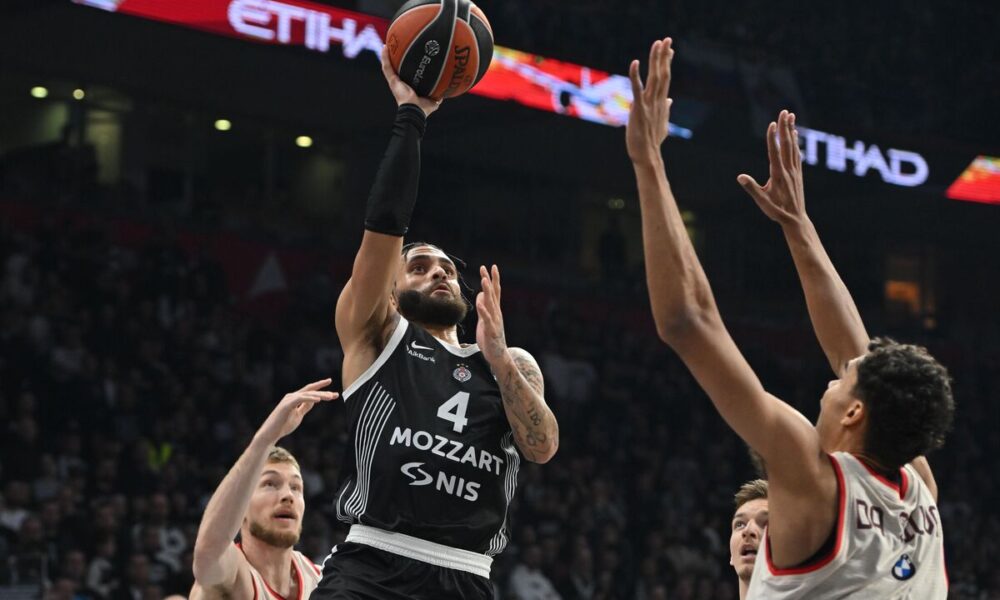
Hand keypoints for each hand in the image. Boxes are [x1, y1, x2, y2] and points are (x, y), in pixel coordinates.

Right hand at [256, 379, 337, 443]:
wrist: (271, 434)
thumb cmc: (283, 426)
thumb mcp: (298, 415)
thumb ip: (305, 407)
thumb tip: (314, 401)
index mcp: (295, 399)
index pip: (310, 391)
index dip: (321, 388)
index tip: (332, 388)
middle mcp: (292, 396)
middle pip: (310, 391)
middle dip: (323, 391)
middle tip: (335, 394)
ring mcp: (288, 400)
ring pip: (307, 394)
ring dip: (320, 395)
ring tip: (330, 397)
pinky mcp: (286, 405)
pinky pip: (300, 399)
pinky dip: (310, 398)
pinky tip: (318, 400)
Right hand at [381, 46, 441, 117]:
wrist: (415, 111)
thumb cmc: (423, 109)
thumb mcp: (434, 101)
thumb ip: (439, 95)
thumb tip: (446, 90)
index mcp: (408, 88)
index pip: (407, 75)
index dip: (407, 68)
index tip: (409, 59)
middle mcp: (400, 84)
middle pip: (397, 69)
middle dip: (395, 60)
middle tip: (396, 48)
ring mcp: (395, 82)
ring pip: (389, 66)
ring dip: (387, 56)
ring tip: (388, 44)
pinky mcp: (392, 80)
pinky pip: (387, 67)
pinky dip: (384, 57)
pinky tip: (385, 46)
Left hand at [476, 265, 508, 365]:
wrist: (497, 356)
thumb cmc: (490, 338)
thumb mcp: (484, 320)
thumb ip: (482, 308)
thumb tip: (480, 295)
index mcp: (495, 310)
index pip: (495, 291)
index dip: (493, 279)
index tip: (490, 267)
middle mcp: (496, 313)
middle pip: (493, 294)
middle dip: (489, 280)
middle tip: (486, 267)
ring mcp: (495, 321)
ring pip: (491, 303)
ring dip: (488, 291)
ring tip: (484, 280)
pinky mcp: (491, 330)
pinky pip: (487, 319)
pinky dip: (483, 310)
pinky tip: (479, 303)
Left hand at [626, 37, 674, 164]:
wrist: (647, 156)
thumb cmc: (651, 142)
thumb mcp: (661, 123)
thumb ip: (665, 110)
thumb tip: (670, 100)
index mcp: (661, 103)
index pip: (665, 79)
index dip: (667, 63)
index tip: (670, 50)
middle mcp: (657, 101)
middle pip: (663, 74)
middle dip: (664, 56)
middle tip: (667, 39)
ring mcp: (649, 104)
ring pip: (654, 77)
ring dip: (656, 59)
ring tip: (658, 43)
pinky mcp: (638, 109)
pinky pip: (636, 89)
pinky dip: (635, 75)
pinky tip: (635, 62)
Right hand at [737, 110, 806, 226]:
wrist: (796, 219)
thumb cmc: (776, 211)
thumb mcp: (762, 202)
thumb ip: (752, 188)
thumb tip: (740, 177)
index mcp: (778, 175)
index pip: (774, 152)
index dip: (772, 138)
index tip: (771, 124)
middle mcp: (788, 170)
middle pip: (786, 144)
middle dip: (785, 127)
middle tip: (784, 111)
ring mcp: (795, 170)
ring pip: (793, 146)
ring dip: (791, 130)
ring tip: (790, 116)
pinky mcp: (798, 173)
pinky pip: (796, 153)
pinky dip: (795, 142)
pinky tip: (794, 134)